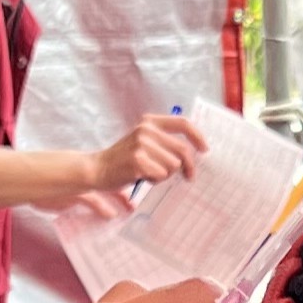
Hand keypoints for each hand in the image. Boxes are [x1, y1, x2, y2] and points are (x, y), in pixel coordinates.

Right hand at [90, 113, 208, 193]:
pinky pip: (161, 175)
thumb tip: (193, 152)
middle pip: (183, 150)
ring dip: (166, 175)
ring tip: (149, 173)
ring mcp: (141, 144)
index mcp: (149, 122)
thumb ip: (164, 142)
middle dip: (188, 166)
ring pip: (173, 165)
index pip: (183, 123)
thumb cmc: (124, 160)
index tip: (205, 150)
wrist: (97, 169)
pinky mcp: (138, 160)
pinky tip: (141, 177)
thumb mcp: (143, 142)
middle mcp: (146, 130)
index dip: (198, 137)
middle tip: (188, 177)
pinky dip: (155, 181)